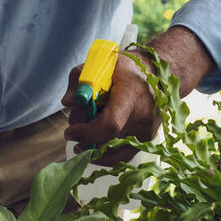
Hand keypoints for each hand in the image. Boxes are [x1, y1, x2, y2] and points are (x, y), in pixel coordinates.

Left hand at [61, 50, 159, 165]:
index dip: (87, 133)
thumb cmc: (122, 69)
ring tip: (86, 126)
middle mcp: (143, 116)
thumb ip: (78, 80)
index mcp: (130, 95)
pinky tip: (92, 147)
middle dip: (84, 135)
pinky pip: (121, 154)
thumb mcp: (97, 65)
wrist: (152, 73)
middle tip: (76, 121)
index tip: (69, 132)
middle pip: (106, 138)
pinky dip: (104, 152)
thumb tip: (67, 102)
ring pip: (111, 148)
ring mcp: (146, 130)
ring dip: (93, 142)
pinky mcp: (146, 139)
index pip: (110, 124)